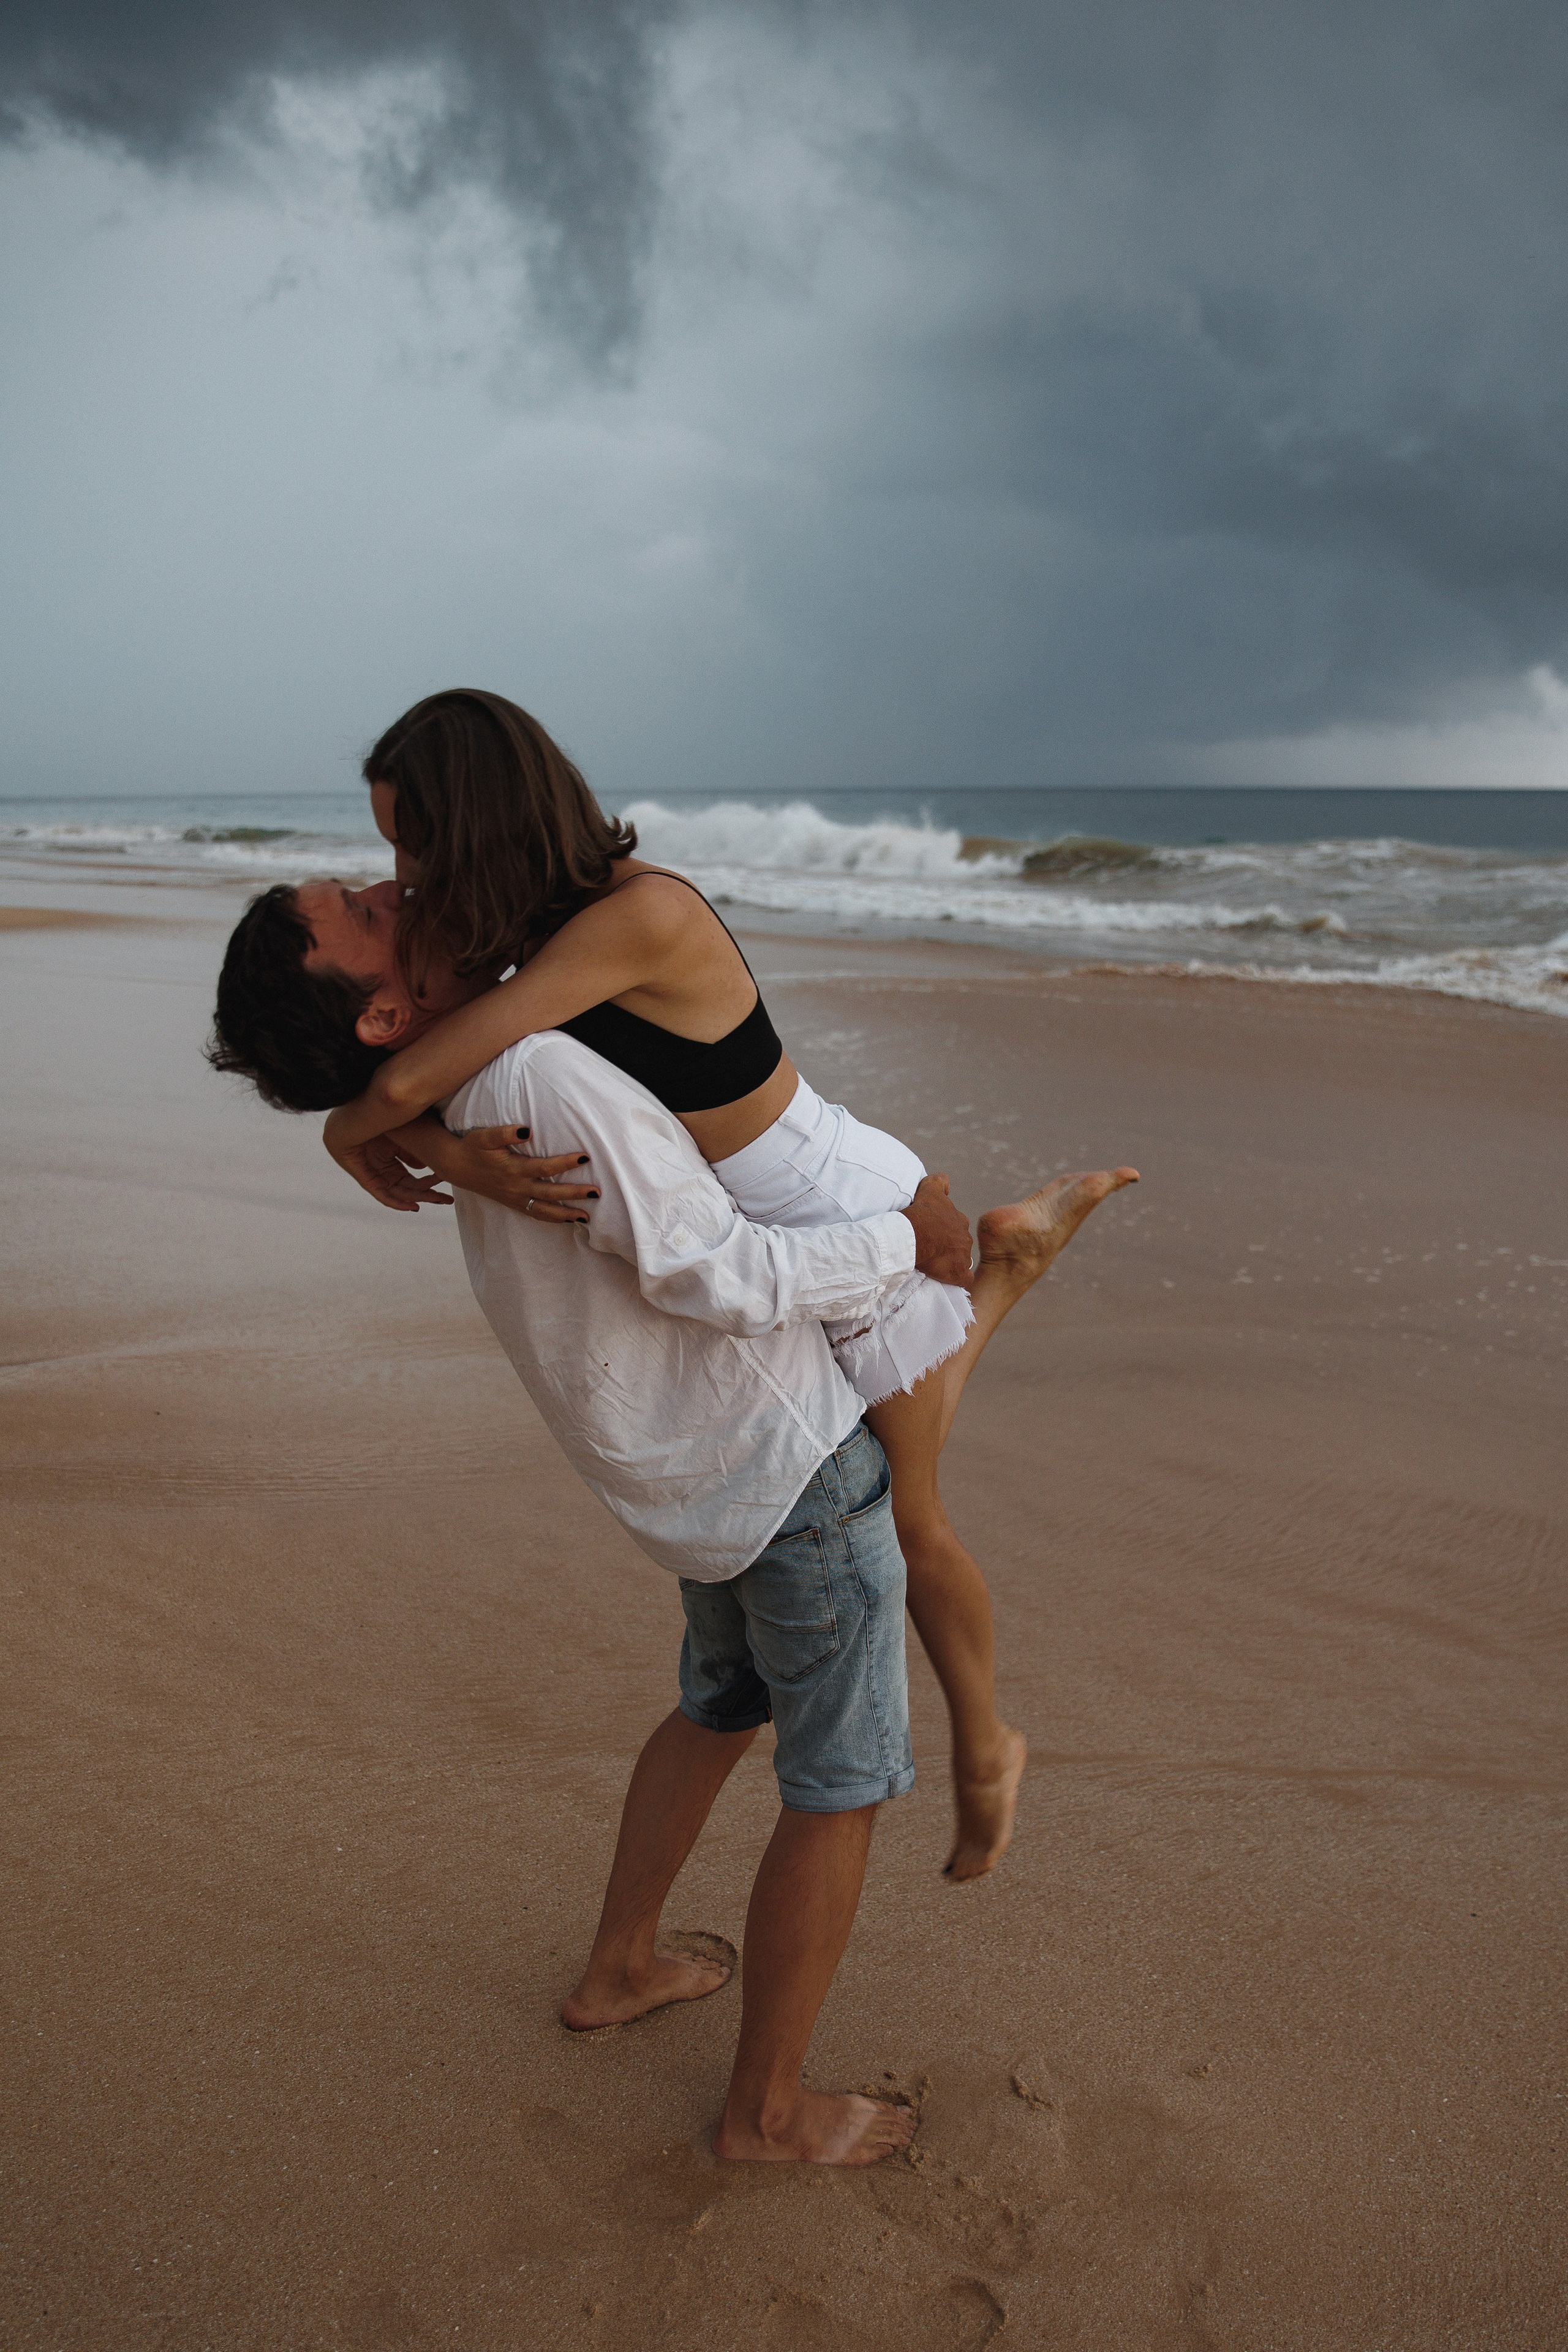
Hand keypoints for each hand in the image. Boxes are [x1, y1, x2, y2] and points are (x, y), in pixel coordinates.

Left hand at [328, 1129, 453, 1212]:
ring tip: (437, 1200)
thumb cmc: (375, 1126)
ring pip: (400, 1194)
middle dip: (430, 1195)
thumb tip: (425, 1167)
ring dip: (419, 1198)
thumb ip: (412, 1154)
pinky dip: (397, 1202)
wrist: (352, 1119)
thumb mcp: (401, 1139)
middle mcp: (385, 1174)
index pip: (414, 1181)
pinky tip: (412, 1206)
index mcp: (392, 1166)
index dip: (430, 1184)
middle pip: (410, 1190)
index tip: (447, 1182)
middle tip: (447, 1199)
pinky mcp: (366, 1180)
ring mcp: (376, 1178)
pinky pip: (383, 1196)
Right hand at [423, 1125, 598, 1224]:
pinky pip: (536, 1215)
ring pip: (545, 1210)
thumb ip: (505, 1132)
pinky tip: (568, 1221)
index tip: (586, 1157)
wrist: (457, 1165)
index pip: (546, 1168)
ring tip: (588, 1217)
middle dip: (575, 1194)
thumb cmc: (474, 1147)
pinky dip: (552, 1220)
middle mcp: (517, 1187)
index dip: (566, 1163)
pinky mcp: (513, 1204)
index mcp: (514, 1169)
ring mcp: (516, 1198)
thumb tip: (527, 1130)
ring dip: (567, 1214)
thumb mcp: (485, 1136)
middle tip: (597, 1192)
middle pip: (551, 1193)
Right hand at [900, 1172, 972, 1284]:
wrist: (913, 1234)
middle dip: (950, 1246)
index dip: (945, 1230)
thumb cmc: (921, 1213)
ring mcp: (963, 1256)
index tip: (933, 1234)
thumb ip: (939, 1182)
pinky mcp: (958, 1273)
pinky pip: (964, 1279)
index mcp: (959, 1220)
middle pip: (959, 1243)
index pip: (956, 1226)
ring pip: (961, 1260)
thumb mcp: (930, 1189)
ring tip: (935, 1264)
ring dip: (951, 1262)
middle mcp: (965, 1237)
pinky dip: (957, 1279)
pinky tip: (948, 1279)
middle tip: (932, 1249)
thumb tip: (947, 1180)